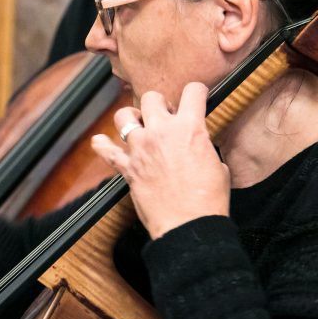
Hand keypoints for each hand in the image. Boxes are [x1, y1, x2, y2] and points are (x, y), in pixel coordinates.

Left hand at [91, 82, 230, 238]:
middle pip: (151, 97)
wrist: (189, 226)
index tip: (196, 97)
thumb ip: (203, 148)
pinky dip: (102, 146)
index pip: (193, 91)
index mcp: (190, 129)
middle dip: (159, 103)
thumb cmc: (208, 200)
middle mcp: (162, 132)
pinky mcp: (128, 168)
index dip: (197, 92)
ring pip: (124, 116)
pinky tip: (100, 142)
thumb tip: (198, 148)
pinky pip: (107, 151)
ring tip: (138, 126)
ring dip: (131, 118)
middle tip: (165, 116)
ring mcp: (141, 148)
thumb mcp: (217, 166)